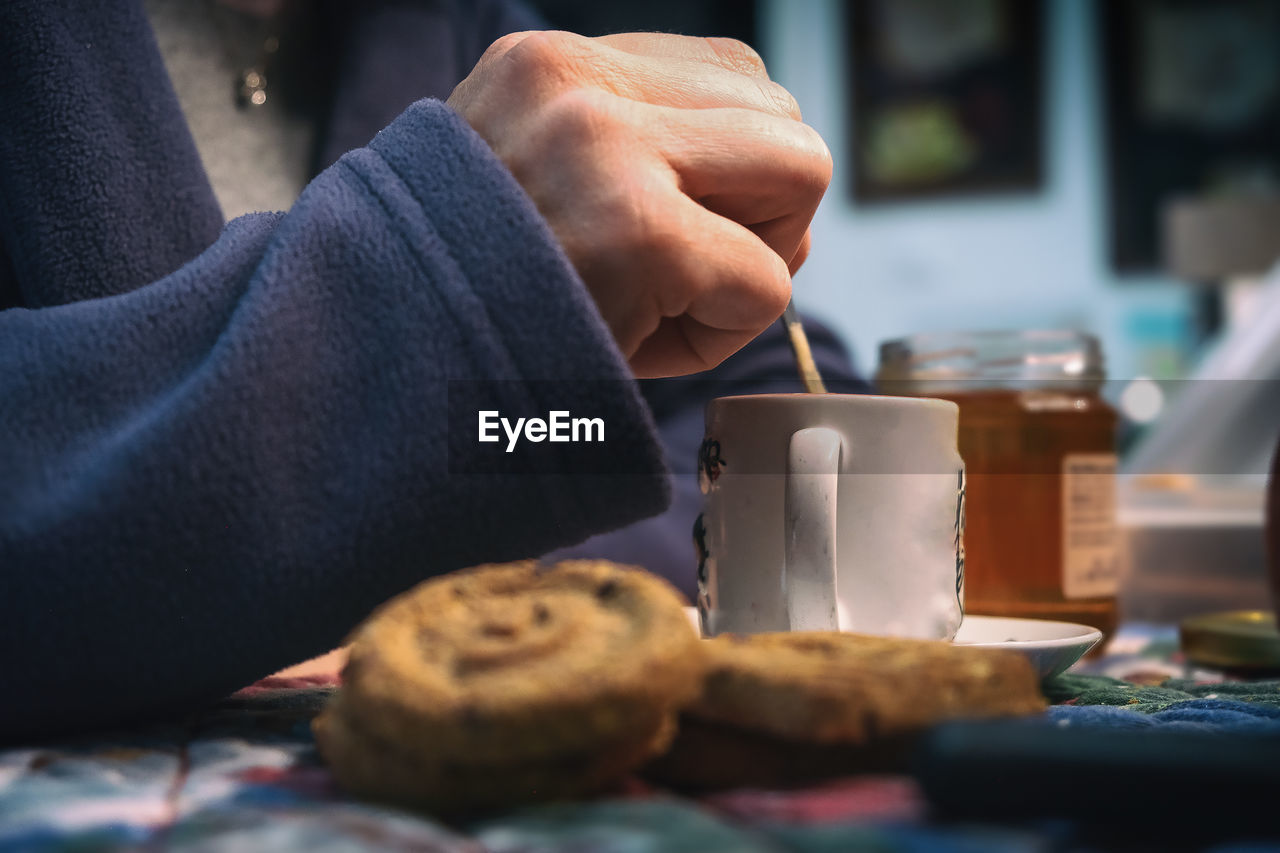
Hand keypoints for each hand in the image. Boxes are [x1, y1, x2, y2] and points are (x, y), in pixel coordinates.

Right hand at [447, 31, 831, 376]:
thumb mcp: (535, 179)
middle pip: (781, 112)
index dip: (729, 164)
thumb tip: (774, 180)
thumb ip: (638, 146)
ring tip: (669, 296)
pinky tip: (649, 338)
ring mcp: (606, 150)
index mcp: (553, 65)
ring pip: (802, 170)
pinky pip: (767, 281)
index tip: (671, 221)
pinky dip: (728, 327)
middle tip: (686, 268)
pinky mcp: (636, 233)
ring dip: (758, 255)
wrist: (378, 368)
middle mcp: (578, 86)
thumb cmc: (474, 294)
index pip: (728, 72)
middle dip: (763, 205)